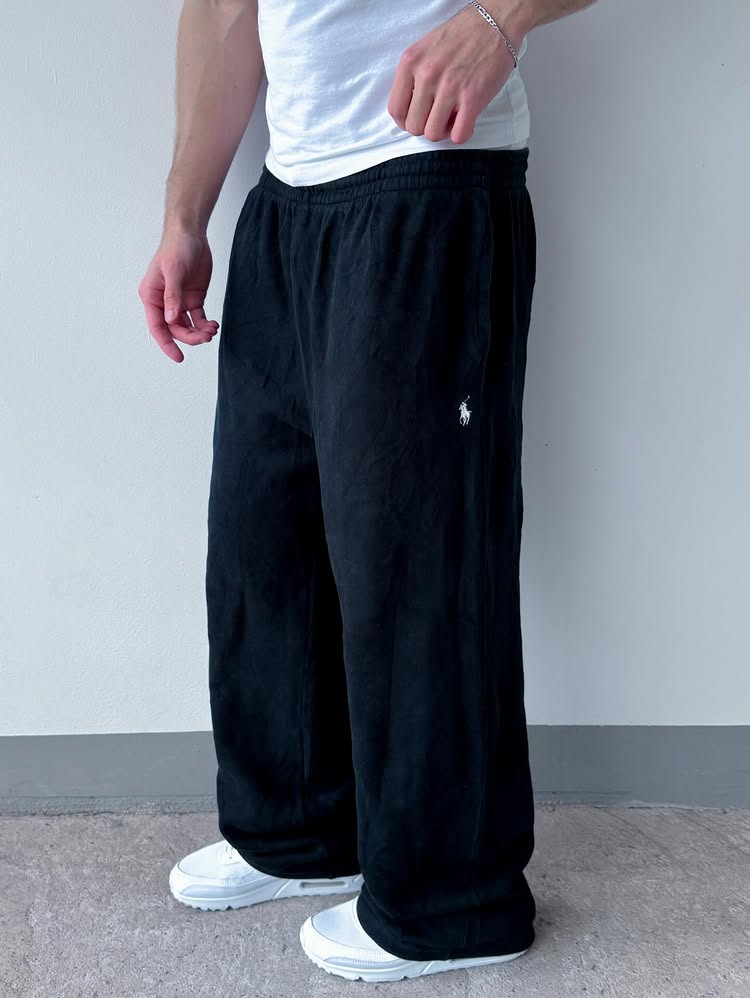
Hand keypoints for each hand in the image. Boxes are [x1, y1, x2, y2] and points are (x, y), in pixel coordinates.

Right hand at [138, 229, 219, 362]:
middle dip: (190, 337)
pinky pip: (198, 319)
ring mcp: (179, 302)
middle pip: (175, 329)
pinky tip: (214, 325)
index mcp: (151, 296)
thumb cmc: (176, 248)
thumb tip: (170, 319)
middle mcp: (163, 302)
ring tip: (212, 330)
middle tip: (206, 337)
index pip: (157, 326)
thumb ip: (172, 296)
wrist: (191, 234)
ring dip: (199, 333)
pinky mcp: (193, 299)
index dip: (167, 344)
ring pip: (187, 326)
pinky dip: (206, 325)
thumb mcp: (174, 271)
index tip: (179, 357)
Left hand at [387, 2, 527, 144]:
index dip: (406, 121)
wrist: (494, 21)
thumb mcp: (425, 49)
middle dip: (425, 127)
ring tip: (452, 118)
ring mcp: (450, 87)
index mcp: (411, 62)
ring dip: (443, 132)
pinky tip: (466, 121)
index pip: (395, 109)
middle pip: (414, 126)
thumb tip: (412, 108)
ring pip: (433, 134)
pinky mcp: (473, 97)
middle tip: (438, 117)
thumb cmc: (462, 35)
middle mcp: (427, 75)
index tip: (417, 118)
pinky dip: (461, 134)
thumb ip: (414, 76)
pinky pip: (458, 135)